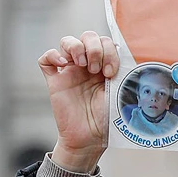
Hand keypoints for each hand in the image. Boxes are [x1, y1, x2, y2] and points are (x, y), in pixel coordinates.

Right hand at [39, 31, 117, 173]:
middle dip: (95, 48)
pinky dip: (52, 55)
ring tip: (83, 65)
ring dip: (76, 47)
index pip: (105, 41)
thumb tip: (131, 58)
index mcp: (105, 65)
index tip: (111, 71)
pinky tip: (62, 64)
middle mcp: (87, 65)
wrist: (91, 140)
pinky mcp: (55, 81)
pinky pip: (46, 59)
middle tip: (97, 70)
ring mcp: (70, 72)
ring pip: (67, 41)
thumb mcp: (121, 93)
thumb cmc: (108, 119)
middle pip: (88, 36)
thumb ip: (123, 74)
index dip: (109, 50)